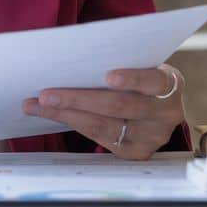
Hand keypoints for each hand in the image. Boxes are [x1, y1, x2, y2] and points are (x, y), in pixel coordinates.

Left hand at [22, 63, 185, 160]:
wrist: (155, 104)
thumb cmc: (138, 75)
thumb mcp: (139, 63)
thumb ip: (119, 59)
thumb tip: (70, 54)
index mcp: (170, 84)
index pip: (152, 81)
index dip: (131, 79)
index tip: (108, 76)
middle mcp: (166, 113)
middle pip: (119, 106)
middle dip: (78, 99)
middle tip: (46, 94)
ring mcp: (153, 137)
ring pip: (104, 125)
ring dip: (65, 114)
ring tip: (37, 105)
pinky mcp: (136, 152)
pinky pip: (100, 138)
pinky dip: (72, 124)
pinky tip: (50, 115)